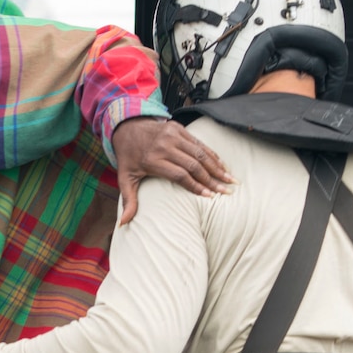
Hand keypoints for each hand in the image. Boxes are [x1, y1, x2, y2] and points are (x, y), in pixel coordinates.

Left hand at [111, 116, 232, 222]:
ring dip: (217, 167)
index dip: (196, 186)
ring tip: (230, 179)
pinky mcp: (178, 128)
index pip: (179, 175)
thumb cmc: (129, 157)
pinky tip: (221, 165)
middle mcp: (164, 146)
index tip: (210, 196)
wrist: (127, 127)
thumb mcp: (125, 178)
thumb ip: (128, 200)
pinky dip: (212, 154)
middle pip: (193, 165)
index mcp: (152, 160)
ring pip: (199, 153)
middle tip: (226, 191)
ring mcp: (172, 135)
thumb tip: (123, 224)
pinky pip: (198, 143)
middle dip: (212, 180)